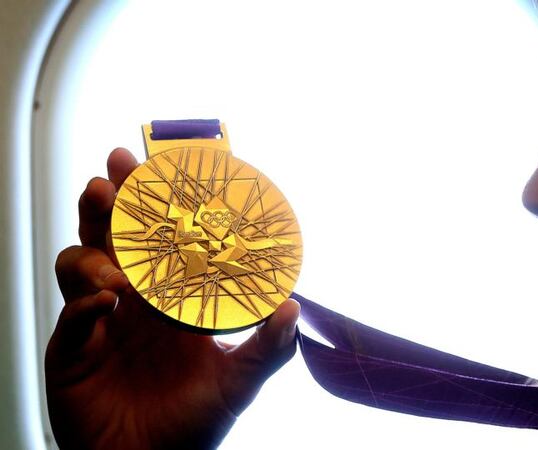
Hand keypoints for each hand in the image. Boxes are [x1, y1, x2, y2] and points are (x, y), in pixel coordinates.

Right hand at [46, 148, 299, 449]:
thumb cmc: (195, 423)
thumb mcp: (239, 383)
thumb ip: (267, 350)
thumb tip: (293, 310)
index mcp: (172, 296)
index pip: (160, 237)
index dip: (155, 203)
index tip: (158, 167)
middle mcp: (134, 299)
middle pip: (112, 236)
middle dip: (109, 203)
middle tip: (112, 178)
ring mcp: (101, 320)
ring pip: (79, 263)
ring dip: (93, 253)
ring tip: (115, 268)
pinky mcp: (73, 348)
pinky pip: (71, 314)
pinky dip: (84, 303)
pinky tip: (105, 302)